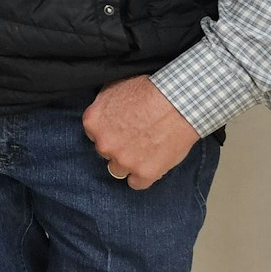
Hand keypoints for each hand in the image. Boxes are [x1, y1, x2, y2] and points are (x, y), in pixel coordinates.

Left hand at [81, 75, 198, 190]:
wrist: (177, 102)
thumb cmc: (149, 91)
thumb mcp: (114, 88)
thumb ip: (102, 106)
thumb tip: (102, 113)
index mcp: (93, 123)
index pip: (95, 135)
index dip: (110, 132)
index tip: (122, 129)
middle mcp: (104, 144)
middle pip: (106, 152)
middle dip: (118, 147)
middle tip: (136, 138)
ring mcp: (124, 161)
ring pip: (118, 170)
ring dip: (128, 163)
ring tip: (144, 152)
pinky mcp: (144, 173)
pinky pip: (136, 184)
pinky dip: (143, 176)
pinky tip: (151, 165)